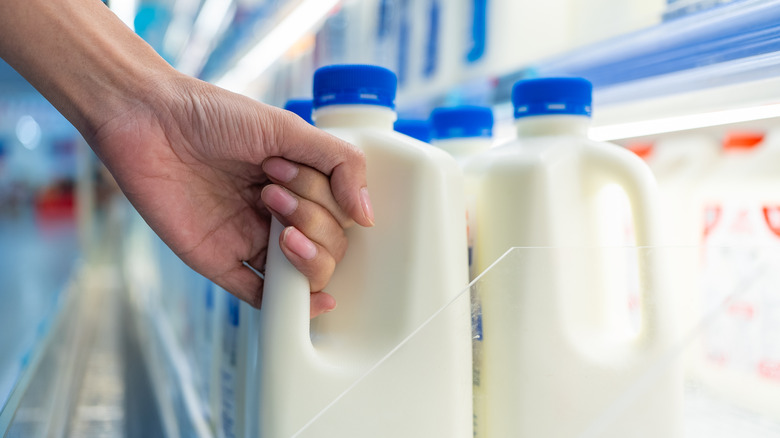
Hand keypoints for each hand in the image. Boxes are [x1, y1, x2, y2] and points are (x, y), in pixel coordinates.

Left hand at [91, 75, 372, 316]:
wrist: (145, 120)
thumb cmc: (211, 114)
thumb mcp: (285, 127)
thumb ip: (339, 163)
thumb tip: (368, 216)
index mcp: (299, 184)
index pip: (340, 215)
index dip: (324, 200)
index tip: (285, 167)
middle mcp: (278, 214)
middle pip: (328, 248)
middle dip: (312, 220)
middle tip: (271, 188)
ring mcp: (249, 239)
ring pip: (300, 276)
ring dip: (304, 259)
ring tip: (275, 220)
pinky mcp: (217, 260)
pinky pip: (256, 294)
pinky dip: (283, 306)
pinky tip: (307, 302)